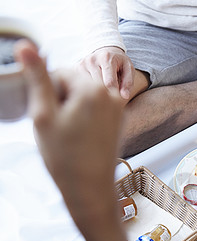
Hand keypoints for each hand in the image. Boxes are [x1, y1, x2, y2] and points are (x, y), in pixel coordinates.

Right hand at [15, 39, 123, 229]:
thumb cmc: (65, 156)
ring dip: (72, 109)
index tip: (49, 115)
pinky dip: (84, 117)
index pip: (60, 73)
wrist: (90, 188)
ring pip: (84, 96)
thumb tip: (26, 46)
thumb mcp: (43, 115)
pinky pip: (96, 108)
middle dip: (61, 99)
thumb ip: (38, 78)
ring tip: (69, 134)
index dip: (48, 93)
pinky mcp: (119, 120)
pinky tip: (80, 137)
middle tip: (58, 127)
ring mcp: (118, 108)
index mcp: (93, 89)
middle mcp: (111, 94)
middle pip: (75, 83)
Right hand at [79, 46, 134, 101]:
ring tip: (103, 95)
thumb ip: (128, 82)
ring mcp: (82, 64)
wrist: (106, 51)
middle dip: (105, 94)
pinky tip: (94, 91)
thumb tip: (124, 97)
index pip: (109, 82)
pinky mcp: (75, 69)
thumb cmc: (119, 62)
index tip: (117, 101)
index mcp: (106, 58)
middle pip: (98, 86)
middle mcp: (91, 60)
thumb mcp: (128, 69)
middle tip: (111, 101)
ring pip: (88, 87)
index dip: (114, 94)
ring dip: (96, 93)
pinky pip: (81, 85)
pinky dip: (88, 90)